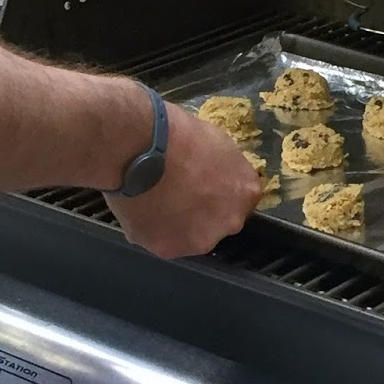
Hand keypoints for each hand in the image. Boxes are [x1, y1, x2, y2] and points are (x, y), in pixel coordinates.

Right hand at [105, 104, 262, 258]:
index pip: (237, 199)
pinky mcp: (168, 249)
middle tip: (175, 193)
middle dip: (200, 211)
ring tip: (153, 201)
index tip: (199, 183)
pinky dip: (150, 229)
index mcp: (245, 192)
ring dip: (176, 224)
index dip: (216, 191)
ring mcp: (200, 239)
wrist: (137, 148)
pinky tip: (139, 208)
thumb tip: (214, 174)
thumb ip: (223, 168)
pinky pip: (160, 240)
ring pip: (189, 236)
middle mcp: (230, 222)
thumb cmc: (176, 134)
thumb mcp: (216, 142)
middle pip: (217, 222)